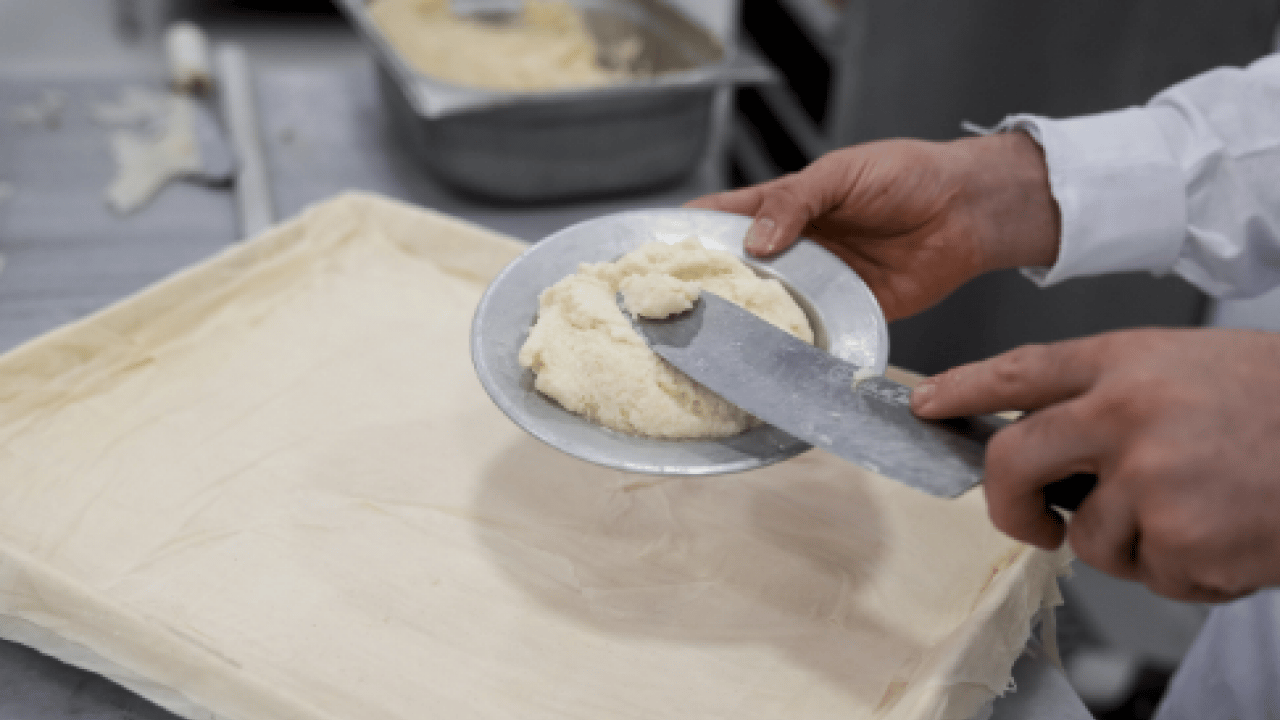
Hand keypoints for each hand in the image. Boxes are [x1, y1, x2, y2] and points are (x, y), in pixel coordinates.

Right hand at [687, 132, 1059, 319]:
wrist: (967, 211)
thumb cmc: (906, 176)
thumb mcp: (841, 174)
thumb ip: (793, 203)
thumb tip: (753, 243)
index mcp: (784, 208)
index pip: (724, 220)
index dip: (688, 233)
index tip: (651, 254)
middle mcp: (794, 250)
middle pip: (739, 272)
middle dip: (706, 288)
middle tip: (670, 309)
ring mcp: (818, 284)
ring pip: (770, 307)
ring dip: (746, 321)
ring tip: (708, 340)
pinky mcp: (847, 312)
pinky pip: (813, 332)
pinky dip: (791, 345)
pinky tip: (767, 357)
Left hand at [911, 328, 1279, 602]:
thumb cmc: (1277, 403)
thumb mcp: (1184, 366)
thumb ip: (1108, 395)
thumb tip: (1044, 440)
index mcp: (1126, 362)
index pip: (1018, 371)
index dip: (962, 390)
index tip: (924, 406)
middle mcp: (1125, 416)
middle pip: (1011, 462)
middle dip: (1007, 502)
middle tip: (1030, 517)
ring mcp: (1150, 482)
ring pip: (1088, 537)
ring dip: (1133, 539)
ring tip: (1202, 504)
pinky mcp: (1182, 543)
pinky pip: (1148, 575)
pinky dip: (1184, 568)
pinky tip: (1229, 531)